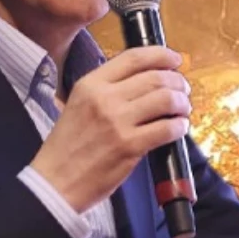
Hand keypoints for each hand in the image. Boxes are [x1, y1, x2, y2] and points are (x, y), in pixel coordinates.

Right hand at [31, 46, 191, 211]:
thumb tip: (145, 79)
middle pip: (156, 77)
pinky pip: (168, 128)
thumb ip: (107, 89)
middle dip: (178, 82)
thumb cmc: (69, 146)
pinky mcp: (130, 145)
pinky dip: (179, 126)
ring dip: (182, 103)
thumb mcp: (79, 104)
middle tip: (183, 91)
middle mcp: (105, 98)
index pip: (134, 57)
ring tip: (182, 110)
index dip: (161, 55)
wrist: (55, 182)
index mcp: (91, 84)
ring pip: (167, 99)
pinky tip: (178, 128)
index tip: (174, 60)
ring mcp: (118, 122)